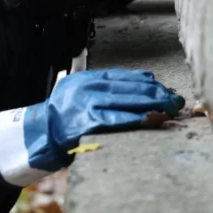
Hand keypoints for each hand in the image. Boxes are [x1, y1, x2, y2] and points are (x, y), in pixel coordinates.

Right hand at [0, 68, 183, 185]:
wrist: (37, 135)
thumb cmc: (64, 119)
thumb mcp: (82, 95)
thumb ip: (107, 89)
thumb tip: (145, 82)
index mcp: (85, 79)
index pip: (123, 76)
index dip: (147, 82)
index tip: (164, 88)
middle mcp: (85, 87)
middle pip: (128, 87)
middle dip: (155, 93)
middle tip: (175, 100)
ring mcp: (84, 104)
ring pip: (125, 101)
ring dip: (151, 105)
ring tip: (170, 109)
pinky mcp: (85, 123)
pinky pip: (116, 120)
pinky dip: (136, 119)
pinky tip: (151, 119)